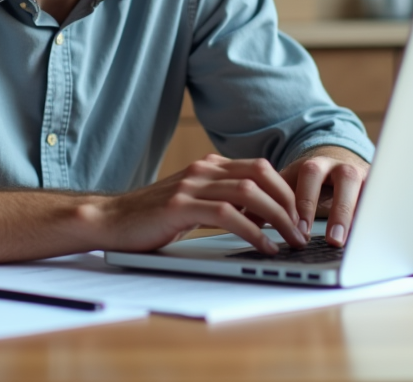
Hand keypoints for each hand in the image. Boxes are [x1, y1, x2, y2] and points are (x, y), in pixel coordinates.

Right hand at [91, 154, 307, 254]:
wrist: (111, 220)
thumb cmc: (153, 217)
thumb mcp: (194, 202)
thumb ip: (224, 201)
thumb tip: (263, 217)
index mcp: (209, 166)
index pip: (260, 168)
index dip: (286, 190)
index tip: (300, 216)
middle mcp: (203, 169)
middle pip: (261, 175)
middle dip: (288, 202)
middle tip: (301, 229)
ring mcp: (191, 185)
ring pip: (249, 192)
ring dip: (277, 217)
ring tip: (290, 240)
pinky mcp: (180, 206)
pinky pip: (227, 215)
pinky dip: (252, 232)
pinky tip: (264, 247)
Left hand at [280, 146, 370, 246]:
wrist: (338, 162)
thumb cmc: (310, 182)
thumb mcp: (289, 186)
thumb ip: (270, 202)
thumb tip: (243, 218)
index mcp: (315, 164)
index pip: (309, 176)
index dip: (305, 202)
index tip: (299, 228)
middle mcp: (342, 167)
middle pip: (346, 180)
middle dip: (340, 210)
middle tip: (333, 240)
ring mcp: (364, 177)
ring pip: (368, 192)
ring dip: (362, 218)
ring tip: (357, 244)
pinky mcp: (379, 190)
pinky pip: (380, 205)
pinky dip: (376, 221)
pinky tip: (372, 241)